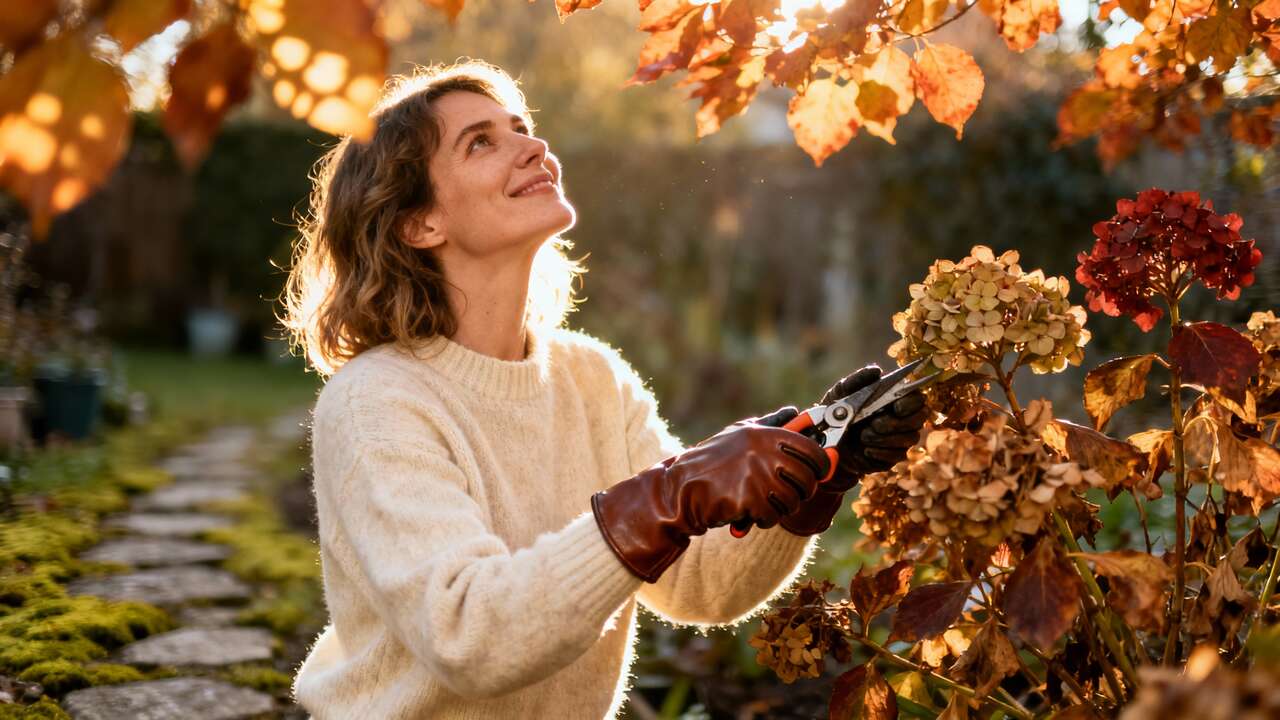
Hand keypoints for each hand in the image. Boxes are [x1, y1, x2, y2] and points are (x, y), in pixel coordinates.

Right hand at [592, 409, 830, 581]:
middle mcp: (763, 452)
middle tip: (790, 492)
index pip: (812, 449)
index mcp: (764, 434)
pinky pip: (774, 515)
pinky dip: (765, 519)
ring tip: (764, 503)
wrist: (680, 490)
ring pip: (793, 500)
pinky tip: (750, 514)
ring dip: (782, 507)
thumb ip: (769, 424)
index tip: (820, 471)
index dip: (822, 463)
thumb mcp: (738, 434)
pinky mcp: (748, 500)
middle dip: (803, 490)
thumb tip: (795, 411)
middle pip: (808, 478)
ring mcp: (756, 476)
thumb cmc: (711, 461)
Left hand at [774, 366, 929, 535]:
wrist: (826, 442)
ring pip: (909, 438)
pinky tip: (865, 450)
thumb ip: (858, 379)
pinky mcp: (892, 457)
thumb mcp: (842, 392)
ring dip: (885, 438)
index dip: (911, 402)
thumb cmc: (837, 412)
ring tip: (864, 436)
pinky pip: (896, 456)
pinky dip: (880, 452)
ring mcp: (899, 439)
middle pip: (918, 419)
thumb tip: (876, 370)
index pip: (917, 398)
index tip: (896, 406)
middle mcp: (902, 418)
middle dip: (897, 422)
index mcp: (894, 399)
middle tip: (875, 424)